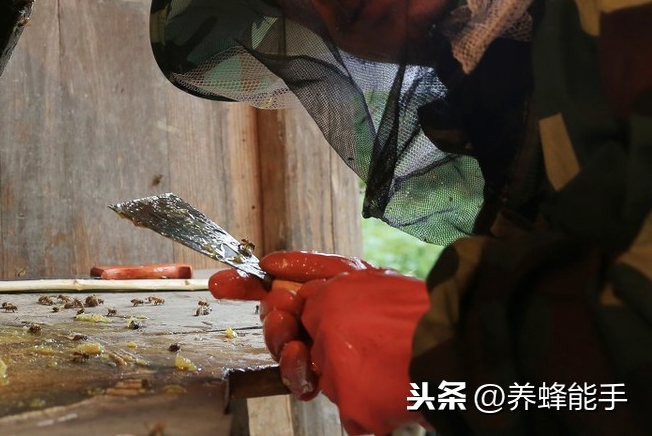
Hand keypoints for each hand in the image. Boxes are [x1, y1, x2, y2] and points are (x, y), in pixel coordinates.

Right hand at [210, 251, 429, 435]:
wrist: (432, 349)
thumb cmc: (390, 306)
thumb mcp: (342, 273)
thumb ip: (301, 269)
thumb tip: (266, 266)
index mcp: (324, 294)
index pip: (276, 287)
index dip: (246, 285)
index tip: (220, 285)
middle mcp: (325, 324)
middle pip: (278, 324)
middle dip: (273, 324)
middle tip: (282, 321)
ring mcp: (332, 357)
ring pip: (288, 355)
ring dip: (285, 349)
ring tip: (299, 349)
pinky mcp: (341, 387)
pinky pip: (304, 381)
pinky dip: (299, 373)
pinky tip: (308, 366)